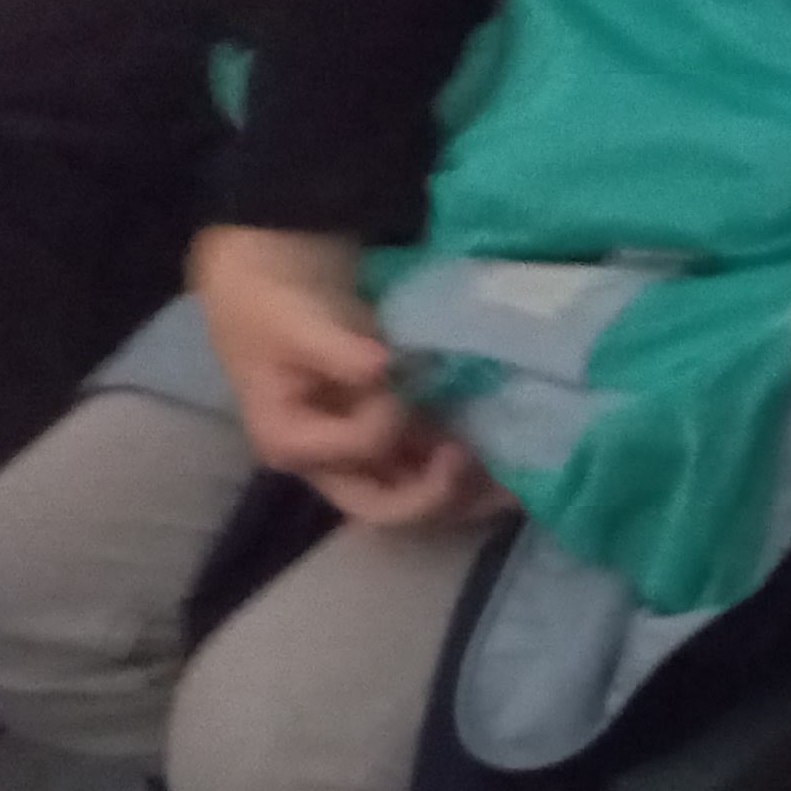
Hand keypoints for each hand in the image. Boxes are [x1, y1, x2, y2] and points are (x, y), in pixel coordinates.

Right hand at [190, 226, 496, 525]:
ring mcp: (369, 460)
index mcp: (289, 442)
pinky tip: (513, 460)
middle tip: (472, 459)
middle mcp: (329, 466)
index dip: (384, 424)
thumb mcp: (293, 323)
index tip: (397, 375)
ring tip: (513, 482)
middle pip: (385, 506)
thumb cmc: (277, 307)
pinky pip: (437, 470)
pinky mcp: (400, 442)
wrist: (283, 285)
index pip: (351, 452)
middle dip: (436, 493)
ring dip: (468, 494)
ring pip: (420, 497)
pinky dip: (474, 472)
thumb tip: (382, 368)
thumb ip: (336, 351)